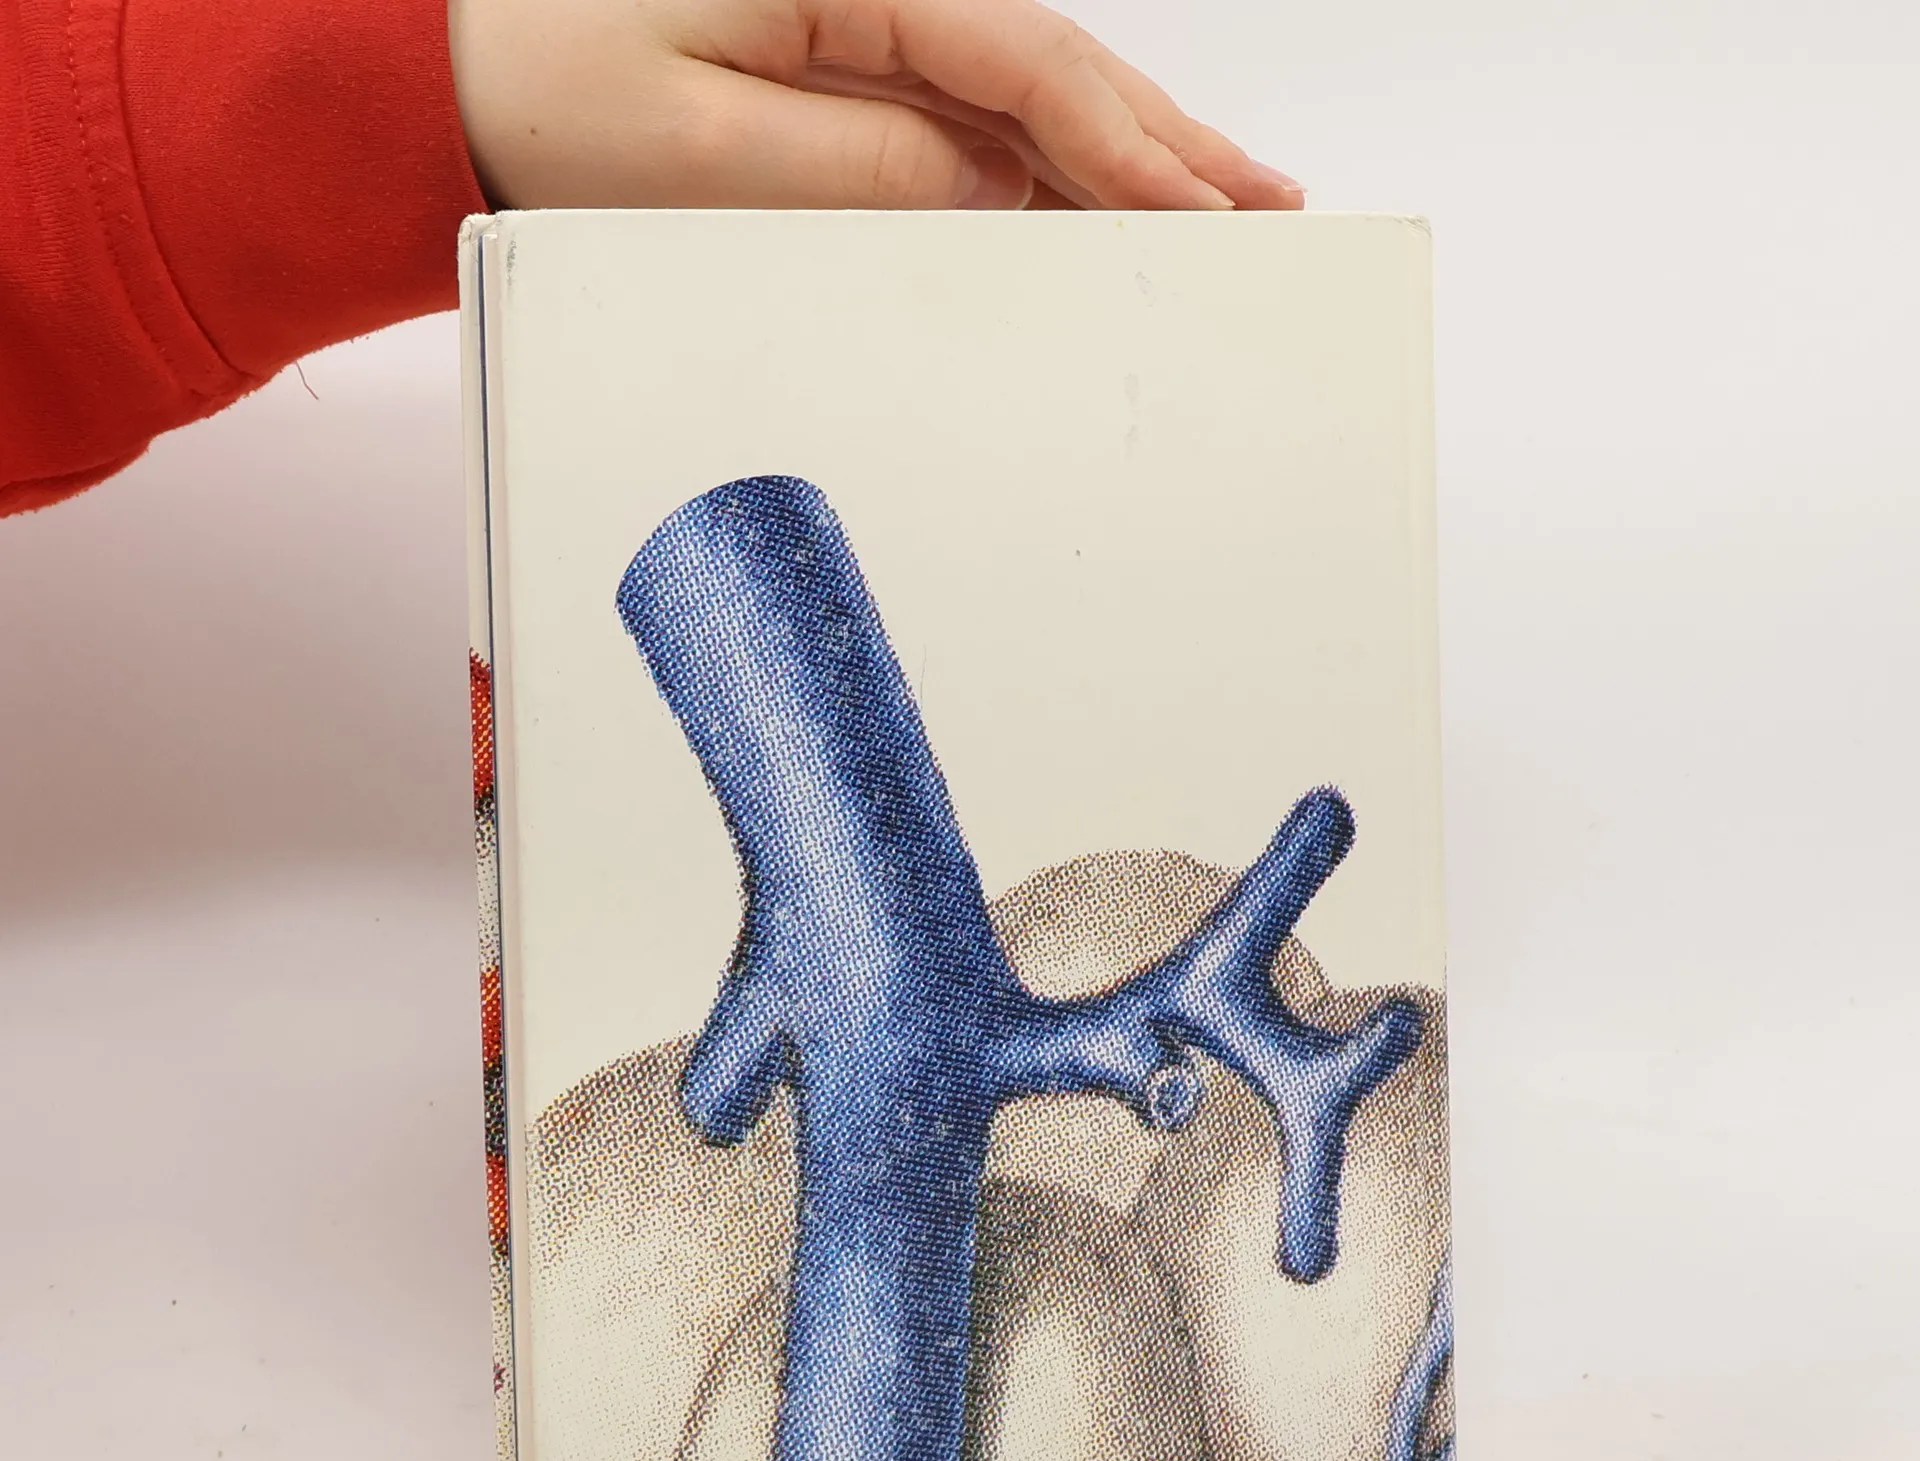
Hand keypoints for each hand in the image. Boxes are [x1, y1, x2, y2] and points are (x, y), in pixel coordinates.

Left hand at [447, 0, 1302, 214]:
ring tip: (1218, 210)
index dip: (1125, 145)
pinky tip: (1097, 206)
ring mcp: (858, 18)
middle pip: (1050, 63)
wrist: (431, 77)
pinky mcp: (838, 62)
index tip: (1207, 215)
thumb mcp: (696, 151)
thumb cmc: (530, 89)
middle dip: (1161, 141)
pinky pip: (965, 114)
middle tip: (1269, 207)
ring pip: (1021, 91)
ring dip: (1118, 156)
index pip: (1023, 59)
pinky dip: (1039, 166)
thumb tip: (994, 199)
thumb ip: (863, 171)